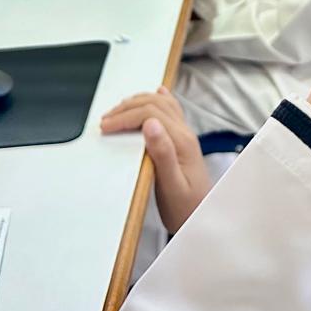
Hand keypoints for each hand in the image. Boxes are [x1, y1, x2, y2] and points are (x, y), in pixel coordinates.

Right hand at [100, 87, 211, 234]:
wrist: (203, 218)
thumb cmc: (186, 208)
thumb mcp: (171, 185)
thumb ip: (163, 153)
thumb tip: (150, 124)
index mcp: (181, 142)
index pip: (150, 114)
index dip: (125, 117)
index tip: (106, 127)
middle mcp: (185, 134)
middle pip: (155, 104)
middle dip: (127, 108)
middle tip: (106, 120)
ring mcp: (185, 135)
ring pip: (162, 103)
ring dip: (138, 102)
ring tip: (117, 112)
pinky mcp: (182, 140)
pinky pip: (172, 110)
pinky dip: (159, 99)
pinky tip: (157, 93)